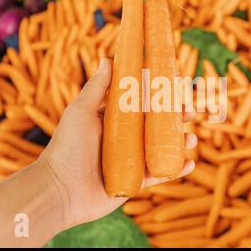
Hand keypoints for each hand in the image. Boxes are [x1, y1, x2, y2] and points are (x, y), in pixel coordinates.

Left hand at [39, 59, 196, 229]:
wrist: (59, 191)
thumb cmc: (67, 148)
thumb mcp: (81, 111)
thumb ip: (97, 87)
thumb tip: (108, 58)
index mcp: (113, 120)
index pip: (141, 103)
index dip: (159, 95)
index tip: (174, 86)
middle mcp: (124, 139)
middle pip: (156, 125)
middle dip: (175, 118)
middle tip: (189, 111)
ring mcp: (131, 161)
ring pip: (161, 149)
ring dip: (179, 143)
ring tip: (191, 139)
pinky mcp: (135, 183)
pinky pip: (159, 175)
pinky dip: (175, 170)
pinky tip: (190, 164)